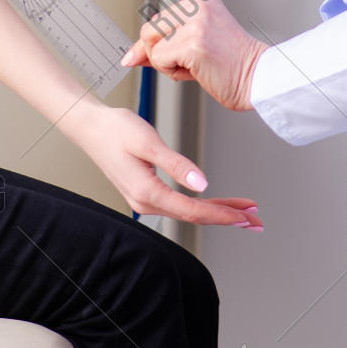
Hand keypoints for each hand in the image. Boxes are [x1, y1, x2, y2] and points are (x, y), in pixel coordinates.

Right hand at [72, 103, 262, 227]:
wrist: (89, 126)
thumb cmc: (115, 129)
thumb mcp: (149, 142)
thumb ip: (177, 164)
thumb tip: (202, 185)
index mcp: (147, 193)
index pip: (193, 211)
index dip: (223, 214)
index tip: (246, 216)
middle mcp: (145, 203)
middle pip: (194, 216)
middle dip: (228, 218)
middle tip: (256, 221)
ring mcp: (144, 200)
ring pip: (188, 211)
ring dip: (217, 211)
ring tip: (245, 211)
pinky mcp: (146, 192)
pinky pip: (180, 204)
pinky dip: (202, 204)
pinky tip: (216, 202)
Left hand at [121, 0, 268, 111]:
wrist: (257, 78)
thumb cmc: (231, 65)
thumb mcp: (193, 44)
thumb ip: (162, 45)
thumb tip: (129, 56)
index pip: (158, 19)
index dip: (158, 44)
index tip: (173, 57)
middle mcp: (196, 5)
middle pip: (149, 30)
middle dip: (160, 54)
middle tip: (190, 63)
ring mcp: (195, 23)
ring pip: (152, 46)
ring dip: (167, 64)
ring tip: (196, 66)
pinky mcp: (192, 44)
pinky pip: (159, 60)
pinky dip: (172, 72)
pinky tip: (197, 72)